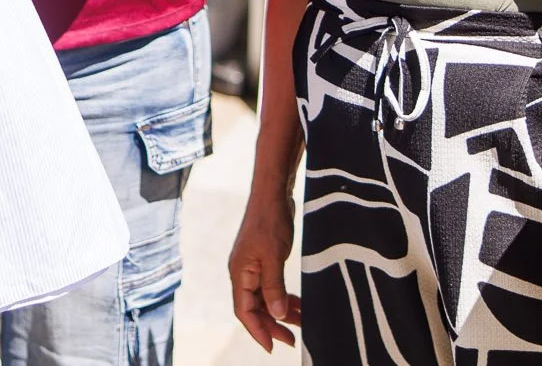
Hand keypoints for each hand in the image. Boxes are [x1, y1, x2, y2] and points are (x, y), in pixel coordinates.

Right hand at [229, 187, 297, 348]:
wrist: (273, 194)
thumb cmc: (269, 221)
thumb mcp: (274, 256)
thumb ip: (274, 287)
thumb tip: (277, 315)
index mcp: (240, 273)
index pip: (244, 311)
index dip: (257, 331)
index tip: (273, 347)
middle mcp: (243, 273)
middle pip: (254, 308)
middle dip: (271, 325)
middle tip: (292, 340)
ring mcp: (254, 267)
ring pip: (265, 298)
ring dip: (280, 312)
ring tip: (301, 323)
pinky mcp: (265, 260)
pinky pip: (272, 287)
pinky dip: (284, 297)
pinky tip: (298, 305)